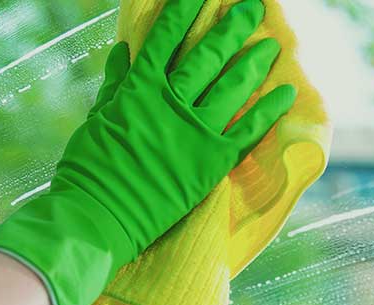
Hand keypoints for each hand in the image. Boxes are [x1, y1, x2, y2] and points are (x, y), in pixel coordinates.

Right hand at [0, 0, 295, 304]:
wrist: (97, 216)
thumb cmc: (88, 171)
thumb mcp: (96, 121)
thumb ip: (115, 85)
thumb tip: (123, 51)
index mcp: (138, 90)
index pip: (166, 40)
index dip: (184, 12)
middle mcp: (171, 103)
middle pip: (208, 55)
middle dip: (232, 28)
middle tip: (252, 8)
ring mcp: (194, 131)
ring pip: (232, 86)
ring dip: (255, 62)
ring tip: (272, 45)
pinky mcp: (212, 161)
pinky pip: (248, 130)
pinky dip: (269, 110)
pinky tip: (286, 93)